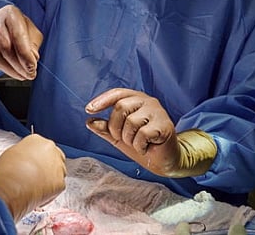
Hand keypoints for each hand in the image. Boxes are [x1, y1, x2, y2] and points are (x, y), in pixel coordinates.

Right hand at [0, 5, 42, 79]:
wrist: (0, 24)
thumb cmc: (18, 29)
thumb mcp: (31, 33)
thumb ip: (33, 46)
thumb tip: (31, 60)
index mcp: (10, 13)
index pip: (18, 36)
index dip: (25, 55)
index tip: (31, 69)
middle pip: (4, 46)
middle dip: (17, 65)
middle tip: (27, 75)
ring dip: (7, 69)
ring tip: (18, 74)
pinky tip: (4, 67)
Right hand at [0, 134, 65, 220]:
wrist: (10, 187)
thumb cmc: (7, 171)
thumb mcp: (10, 154)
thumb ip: (23, 154)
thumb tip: (24, 160)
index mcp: (37, 140)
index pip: (42, 147)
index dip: (37, 158)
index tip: (32, 164)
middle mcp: (51, 150)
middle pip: (54, 157)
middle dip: (48, 166)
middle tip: (36, 176)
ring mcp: (58, 166)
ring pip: (58, 173)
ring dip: (50, 179)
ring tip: (35, 187)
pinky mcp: (61, 182)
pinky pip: (58, 187)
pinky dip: (50, 192)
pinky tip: (38, 194)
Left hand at [84, 88, 215, 177]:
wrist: (163, 160)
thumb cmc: (143, 144)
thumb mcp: (119, 137)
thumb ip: (105, 129)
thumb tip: (89, 121)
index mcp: (136, 100)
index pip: (117, 94)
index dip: (102, 100)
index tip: (89, 110)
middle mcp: (147, 101)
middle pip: (121, 107)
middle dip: (116, 127)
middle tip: (123, 139)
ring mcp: (157, 112)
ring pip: (131, 121)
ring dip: (129, 139)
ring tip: (138, 143)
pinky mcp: (165, 125)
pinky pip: (143, 134)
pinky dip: (140, 145)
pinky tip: (146, 147)